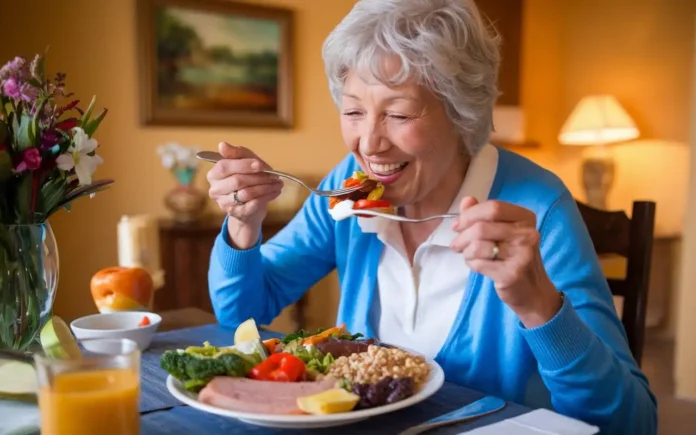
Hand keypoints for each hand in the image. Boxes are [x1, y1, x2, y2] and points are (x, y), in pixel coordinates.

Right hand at [206, 142, 282, 247]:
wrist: (249, 208)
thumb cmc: (246, 179)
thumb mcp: (244, 161)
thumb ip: (236, 153)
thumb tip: (222, 145)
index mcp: (214, 174)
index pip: (225, 166)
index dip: (243, 165)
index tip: (260, 165)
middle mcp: (215, 190)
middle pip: (237, 181)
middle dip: (259, 177)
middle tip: (274, 176)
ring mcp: (225, 203)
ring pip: (246, 193)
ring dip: (266, 187)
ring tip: (278, 183)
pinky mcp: (237, 214)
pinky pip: (254, 204)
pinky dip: (268, 196)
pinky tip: (276, 191)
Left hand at [449, 197, 561, 327]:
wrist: (532, 291)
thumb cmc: (513, 257)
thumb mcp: (502, 232)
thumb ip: (484, 215)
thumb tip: (467, 200)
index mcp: (525, 218)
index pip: (493, 207)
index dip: (470, 215)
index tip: (457, 225)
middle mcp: (527, 234)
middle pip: (482, 227)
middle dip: (462, 236)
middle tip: (455, 244)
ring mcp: (522, 254)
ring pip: (478, 246)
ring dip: (466, 252)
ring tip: (468, 256)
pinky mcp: (512, 273)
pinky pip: (479, 263)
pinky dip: (472, 264)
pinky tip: (477, 265)